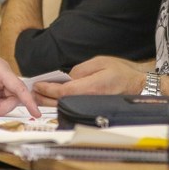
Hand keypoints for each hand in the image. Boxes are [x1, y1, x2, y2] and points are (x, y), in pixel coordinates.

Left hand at [34, 56, 148, 105]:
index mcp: (90, 87)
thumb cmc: (121, 71)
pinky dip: (60, 102)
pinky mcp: (91, 107)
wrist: (137, 85)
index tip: (37, 85)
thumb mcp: (100, 62)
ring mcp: (90, 105)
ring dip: (50, 101)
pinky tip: (54, 97)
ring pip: (65, 105)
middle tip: (31, 92)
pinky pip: (73, 106)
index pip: (63, 91)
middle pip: (60, 102)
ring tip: (38, 94)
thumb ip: (81, 70)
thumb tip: (67, 78)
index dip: (48, 89)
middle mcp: (89, 99)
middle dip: (44, 97)